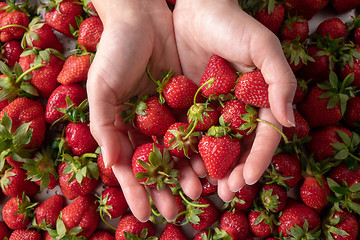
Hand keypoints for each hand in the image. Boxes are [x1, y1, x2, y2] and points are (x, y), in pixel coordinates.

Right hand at [87, 0, 200, 221]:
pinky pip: (195, 128)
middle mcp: (146, 125)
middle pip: (157, 164)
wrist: (142, 18)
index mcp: (123, 126)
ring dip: (186, 172)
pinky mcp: (187, 101)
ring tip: (195, 191)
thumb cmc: (114, 52)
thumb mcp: (101, 88)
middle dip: (165, 188)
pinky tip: (210, 163)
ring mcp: (167, 114)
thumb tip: (111, 163)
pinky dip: (201, 146)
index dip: (137, 190)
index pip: (130, 166)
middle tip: (174, 211)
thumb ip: (103, 125)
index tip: (145, 214)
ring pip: (178, 150)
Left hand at [173, 0, 296, 200]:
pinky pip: (188, 133)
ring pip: (213, 146)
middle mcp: (236, 110)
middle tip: (225, 193)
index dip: (258, 159)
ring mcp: (211, 110)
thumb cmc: (234, 25)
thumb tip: (289, 121)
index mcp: (258, 100)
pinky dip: (186, 151)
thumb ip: (280, 81)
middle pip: (237, 148)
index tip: (249, 179)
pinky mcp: (187, 105)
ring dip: (209, 169)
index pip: (262, 136)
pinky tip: (182, 166)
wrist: (197, 8)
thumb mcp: (263, 47)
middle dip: (233, 172)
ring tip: (202, 188)